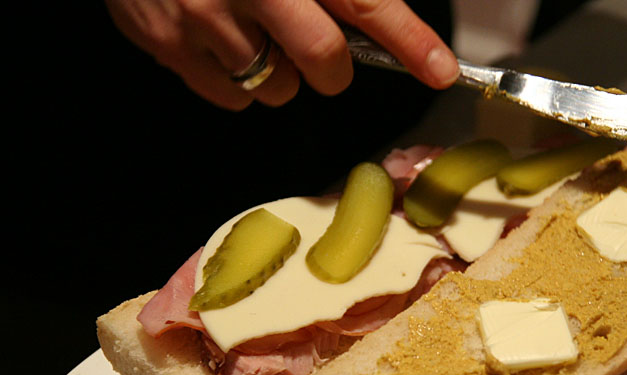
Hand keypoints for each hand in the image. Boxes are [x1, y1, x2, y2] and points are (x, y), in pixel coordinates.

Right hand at [104, 0, 459, 109]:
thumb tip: (368, 10)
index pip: (363, 1)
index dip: (409, 41)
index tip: (443, 71)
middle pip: (323, 63)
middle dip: (332, 70)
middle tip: (321, 52)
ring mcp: (202, 18)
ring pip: (277, 89)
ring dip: (281, 72)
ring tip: (255, 32)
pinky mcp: (167, 44)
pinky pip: (231, 97)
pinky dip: (240, 80)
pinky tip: (224, 41)